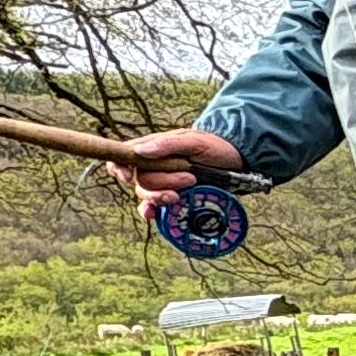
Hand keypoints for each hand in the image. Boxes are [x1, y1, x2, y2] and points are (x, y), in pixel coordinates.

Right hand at [103, 122, 239, 217]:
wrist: (235, 163)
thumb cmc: (214, 147)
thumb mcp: (194, 141)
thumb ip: (167, 145)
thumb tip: (140, 151)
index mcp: (153, 147)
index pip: (124, 155)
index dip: (120, 166)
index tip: (129, 177)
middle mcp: (153, 166)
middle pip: (139, 180)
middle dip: (161, 182)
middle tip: (189, 178)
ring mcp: (162, 183)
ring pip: (145, 194)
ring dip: (163, 195)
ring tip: (189, 187)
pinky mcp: (170, 198)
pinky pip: (152, 207)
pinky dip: (151, 211)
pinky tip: (154, 214)